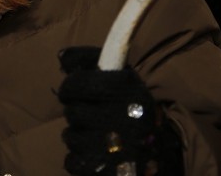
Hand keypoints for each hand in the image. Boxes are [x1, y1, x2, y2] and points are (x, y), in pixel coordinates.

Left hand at [58, 47, 183, 175]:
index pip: (76, 84)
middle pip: (72, 112)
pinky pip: (72, 161)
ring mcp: (117, 148)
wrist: (158, 147)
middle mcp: (123, 118)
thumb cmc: (129, 104)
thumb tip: (61, 56)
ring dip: (76, 135)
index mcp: (126, 90)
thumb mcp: (119, 75)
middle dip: (75, 112)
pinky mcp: (108, 170)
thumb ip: (89, 60)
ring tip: (93, 133)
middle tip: (87, 113)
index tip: (73, 90)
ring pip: (71, 137)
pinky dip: (78, 158)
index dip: (70, 87)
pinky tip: (93, 152)